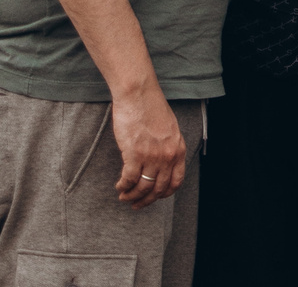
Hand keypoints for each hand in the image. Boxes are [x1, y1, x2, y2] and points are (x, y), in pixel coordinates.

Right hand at [110, 82, 186, 207]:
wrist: (138, 93)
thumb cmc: (150, 107)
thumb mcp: (169, 128)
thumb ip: (168, 146)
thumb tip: (161, 162)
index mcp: (178, 150)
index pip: (176, 182)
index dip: (164, 193)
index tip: (155, 196)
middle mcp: (167, 156)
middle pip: (158, 189)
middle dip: (146, 200)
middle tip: (136, 204)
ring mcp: (152, 156)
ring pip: (143, 187)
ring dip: (133, 196)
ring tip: (124, 196)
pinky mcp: (134, 154)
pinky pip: (129, 179)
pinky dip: (124, 186)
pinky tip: (119, 187)